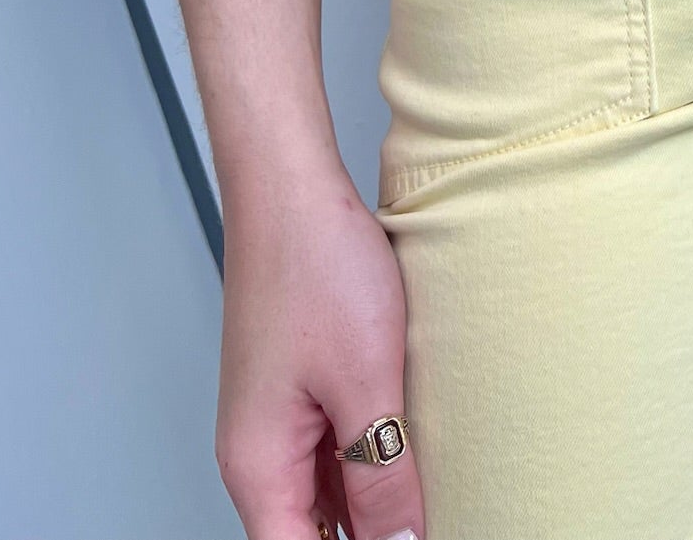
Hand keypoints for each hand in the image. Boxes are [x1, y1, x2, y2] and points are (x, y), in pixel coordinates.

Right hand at [216, 169, 426, 538]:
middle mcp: (258, 454)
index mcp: (260, 468)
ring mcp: (277, 420)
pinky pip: (335, 449)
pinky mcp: (299, 388)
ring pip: (328, 495)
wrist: (292, 186)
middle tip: (434, 516)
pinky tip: (415, 450)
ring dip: (375, 500)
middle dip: (373, 534)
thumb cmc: (316, 267)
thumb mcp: (366, 383)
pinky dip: (372, 458)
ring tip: (434, 494)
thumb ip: (383, 476)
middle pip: (313, 534)